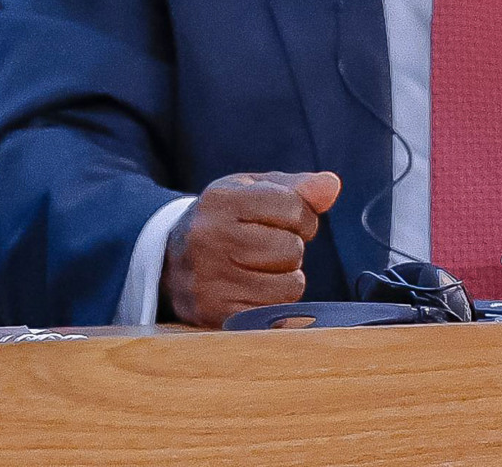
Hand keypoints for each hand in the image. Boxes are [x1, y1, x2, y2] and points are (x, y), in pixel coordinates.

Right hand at [162, 170, 342, 328]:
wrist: (169, 261)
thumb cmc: (223, 222)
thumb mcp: (251, 192)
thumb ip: (296, 188)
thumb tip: (331, 186)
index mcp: (219, 201)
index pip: (293, 206)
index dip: (300, 216)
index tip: (283, 220)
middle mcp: (209, 239)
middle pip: (291, 248)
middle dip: (289, 248)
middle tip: (265, 247)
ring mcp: (210, 280)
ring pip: (289, 286)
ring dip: (284, 279)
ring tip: (257, 269)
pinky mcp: (216, 315)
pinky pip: (276, 314)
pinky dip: (272, 303)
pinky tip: (250, 290)